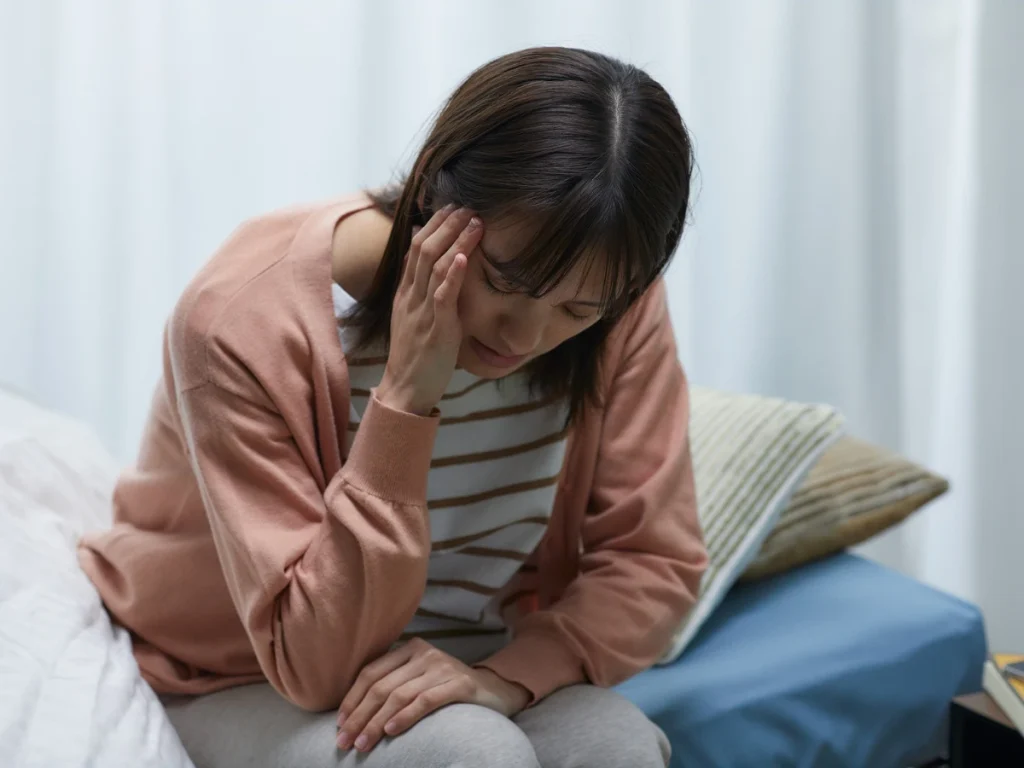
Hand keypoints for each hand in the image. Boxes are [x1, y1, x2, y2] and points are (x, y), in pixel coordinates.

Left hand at [336, 637, 530, 752]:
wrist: (495, 691)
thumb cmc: (447, 691)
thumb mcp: (417, 681)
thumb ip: (392, 686)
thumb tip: (351, 715)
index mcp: (409, 649)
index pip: (371, 673)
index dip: (352, 699)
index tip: (339, 725)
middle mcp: (424, 653)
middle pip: (382, 686)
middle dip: (359, 716)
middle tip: (344, 742)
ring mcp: (443, 666)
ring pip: (399, 696)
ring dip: (377, 723)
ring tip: (363, 744)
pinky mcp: (460, 683)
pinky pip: (426, 700)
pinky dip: (406, 717)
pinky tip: (392, 732)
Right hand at [376, 204, 483, 415]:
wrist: (405, 389)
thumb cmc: (416, 355)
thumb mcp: (413, 316)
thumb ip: (421, 290)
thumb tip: (431, 265)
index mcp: (406, 292)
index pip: (416, 247)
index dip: (435, 224)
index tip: (453, 207)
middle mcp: (411, 297)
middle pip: (424, 249)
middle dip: (447, 225)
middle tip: (469, 206)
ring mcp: (422, 311)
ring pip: (435, 266)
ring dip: (457, 241)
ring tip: (475, 222)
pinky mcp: (436, 329)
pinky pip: (443, 297)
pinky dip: (454, 275)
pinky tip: (466, 258)